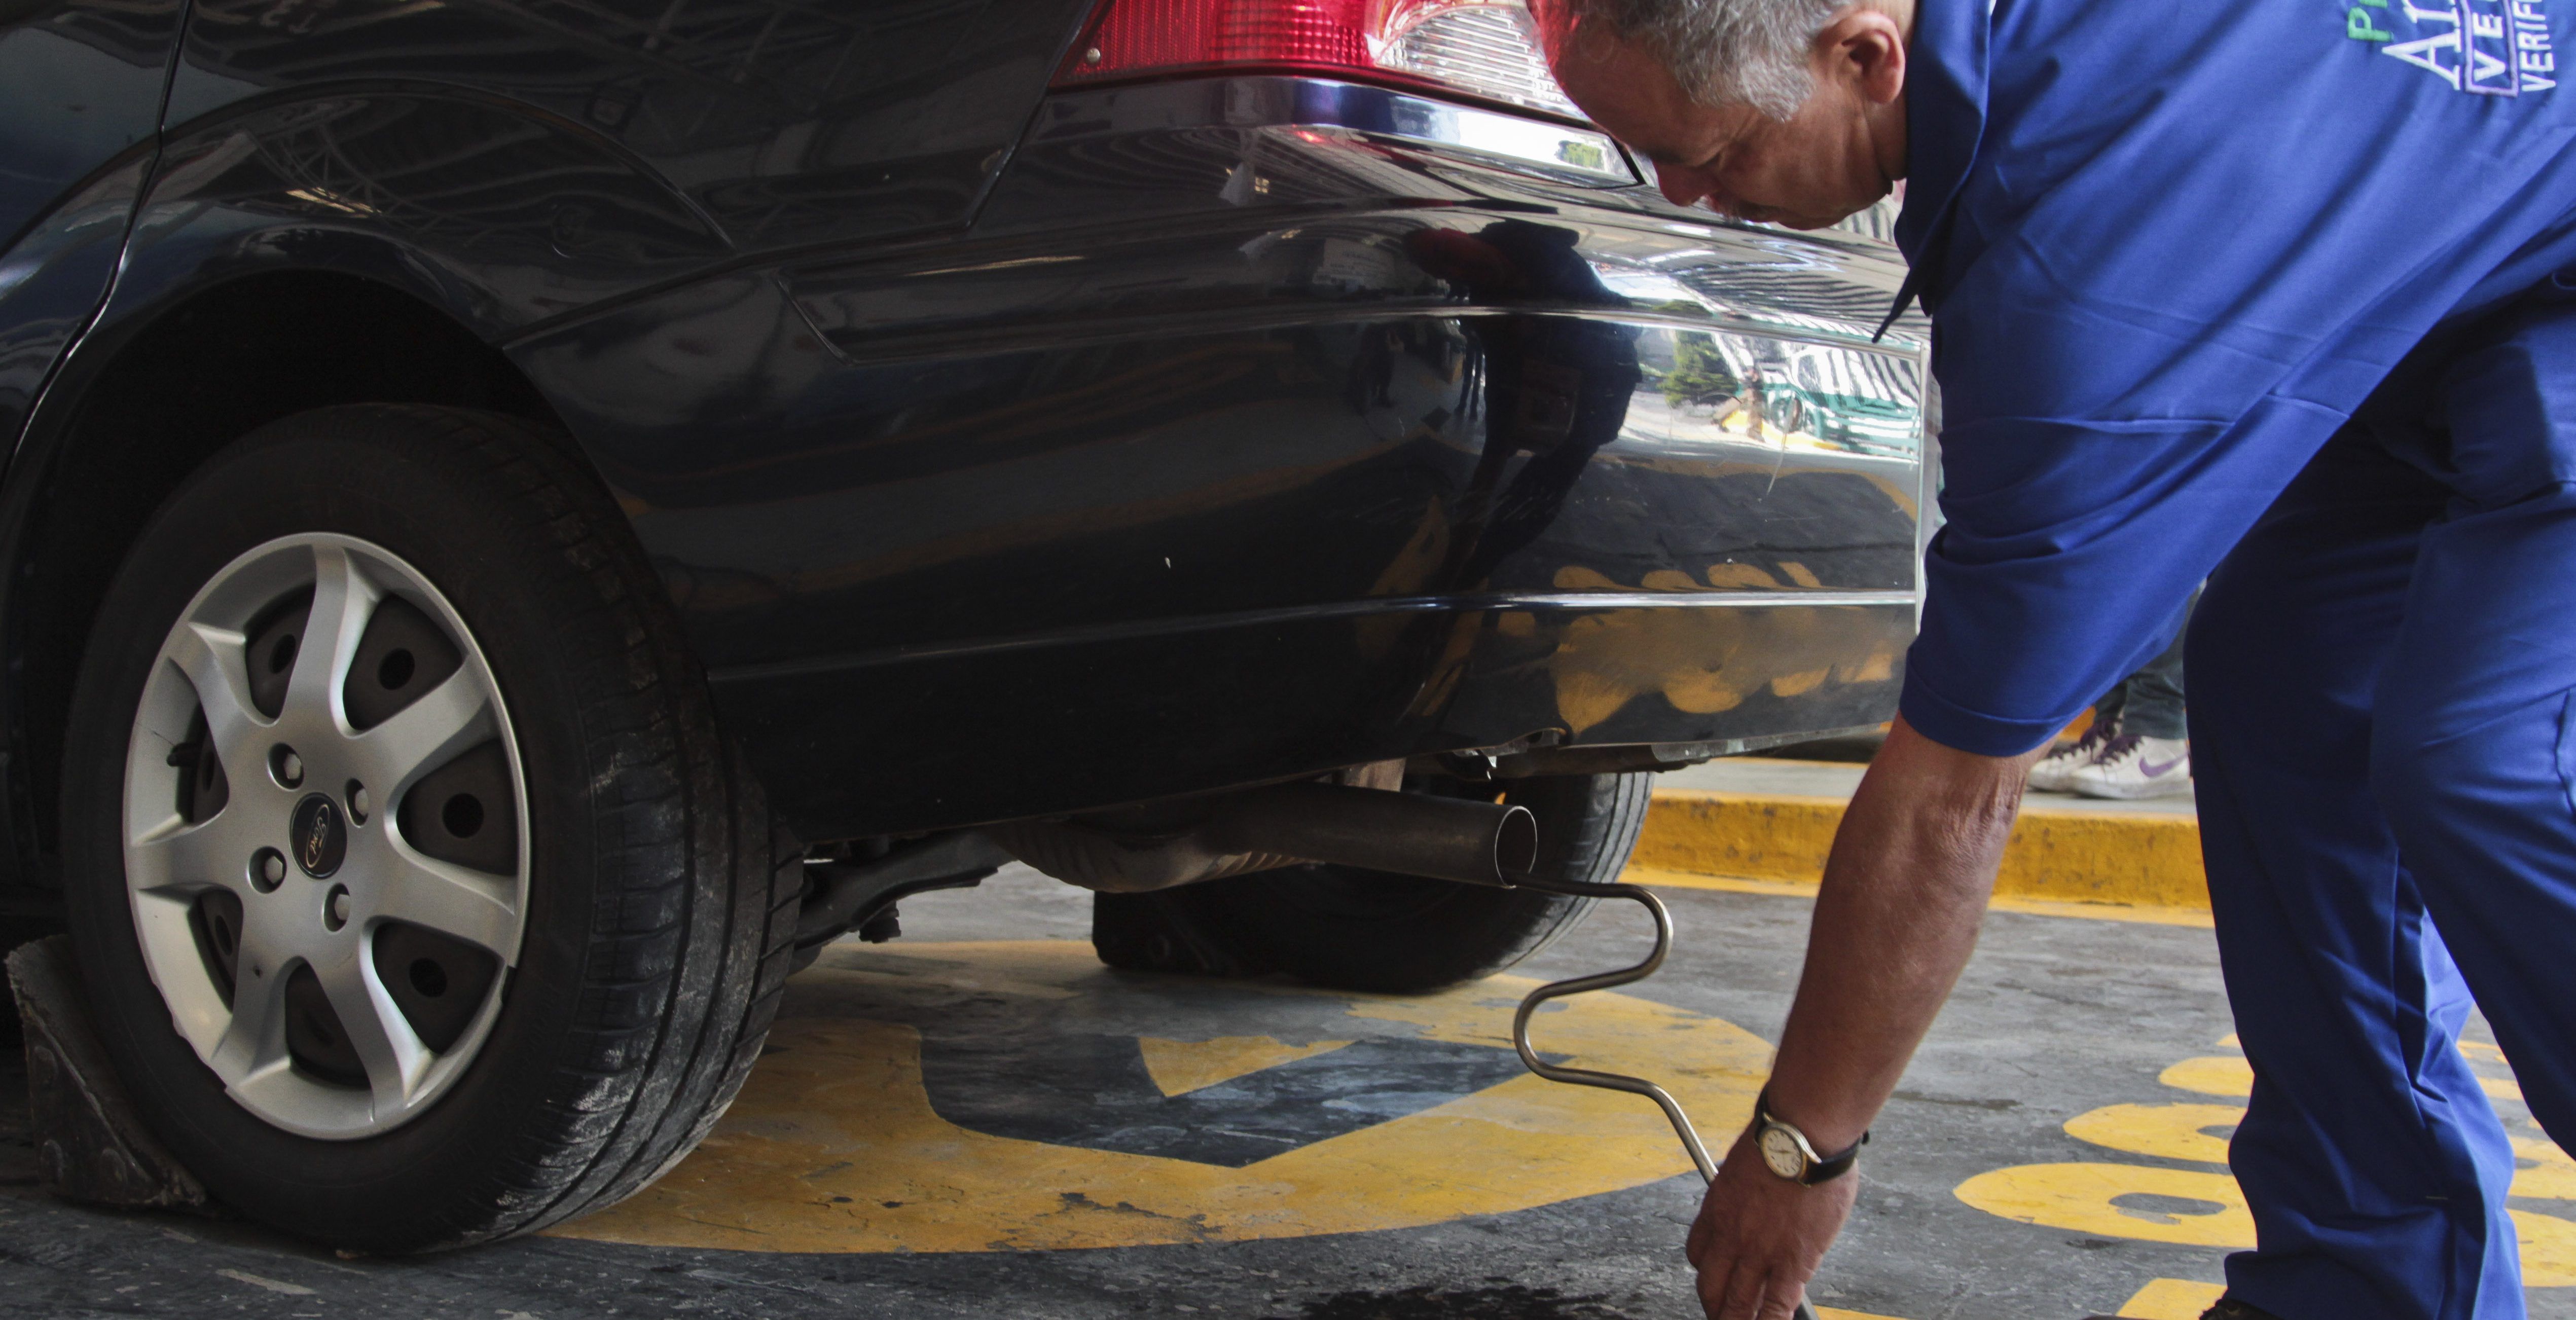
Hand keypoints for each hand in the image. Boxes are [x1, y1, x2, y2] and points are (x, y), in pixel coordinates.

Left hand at [1684, 1125, 1857, 1318]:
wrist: (1801, 1136)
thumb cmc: (1779, 1139)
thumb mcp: (1744, 1164)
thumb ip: (1745, 1189)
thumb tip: (1758, 1195)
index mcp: (1717, 1208)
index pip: (1699, 1252)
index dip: (1706, 1270)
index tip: (1714, 1276)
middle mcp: (1731, 1235)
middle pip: (1711, 1285)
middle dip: (1714, 1306)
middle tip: (1719, 1315)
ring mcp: (1760, 1252)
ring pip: (1738, 1303)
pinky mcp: (1792, 1262)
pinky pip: (1777, 1304)